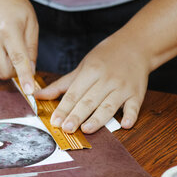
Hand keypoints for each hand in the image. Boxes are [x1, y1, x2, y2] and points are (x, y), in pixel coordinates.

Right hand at [0, 0, 38, 93]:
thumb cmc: (15, 7)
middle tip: (24, 59)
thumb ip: (32, 48)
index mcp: (9, 31)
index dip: (25, 77)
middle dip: (17, 72)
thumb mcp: (31, 23)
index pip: (18, 60)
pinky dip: (0, 59)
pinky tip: (2, 43)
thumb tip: (32, 71)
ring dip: (8, 64)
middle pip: (5, 72)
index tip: (29, 91)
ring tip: (11, 44)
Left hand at [35, 38, 149, 133]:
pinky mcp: (137, 94)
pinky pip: (134, 106)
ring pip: (109, 105)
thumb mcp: (82, 67)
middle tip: (66, 129)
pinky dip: (131, 116)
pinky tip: (125, 125)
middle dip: (77, 115)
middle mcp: (107, 79)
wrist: (136, 46)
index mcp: (91, 71)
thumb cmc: (105, 58)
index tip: (55, 121)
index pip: (74, 93)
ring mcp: (123, 87)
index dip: (64, 108)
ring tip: (86, 129)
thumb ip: (61, 85)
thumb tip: (38, 96)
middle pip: (89, 100)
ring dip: (98, 118)